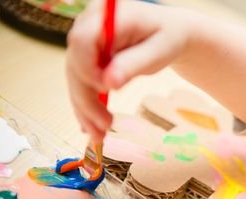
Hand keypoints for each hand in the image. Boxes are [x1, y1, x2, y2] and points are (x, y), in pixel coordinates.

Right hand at [66, 1, 194, 141]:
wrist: (170, 35)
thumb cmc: (168, 37)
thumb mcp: (158, 50)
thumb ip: (134, 63)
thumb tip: (109, 83)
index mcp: (106, 16)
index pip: (82, 40)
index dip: (88, 68)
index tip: (106, 90)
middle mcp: (89, 26)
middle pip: (75, 64)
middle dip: (86, 99)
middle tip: (104, 127)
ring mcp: (86, 44)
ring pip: (76, 79)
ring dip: (85, 110)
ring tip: (99, 135)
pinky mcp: (88, 60)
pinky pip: (82, 85)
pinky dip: (87, 107)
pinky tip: (92, 128)